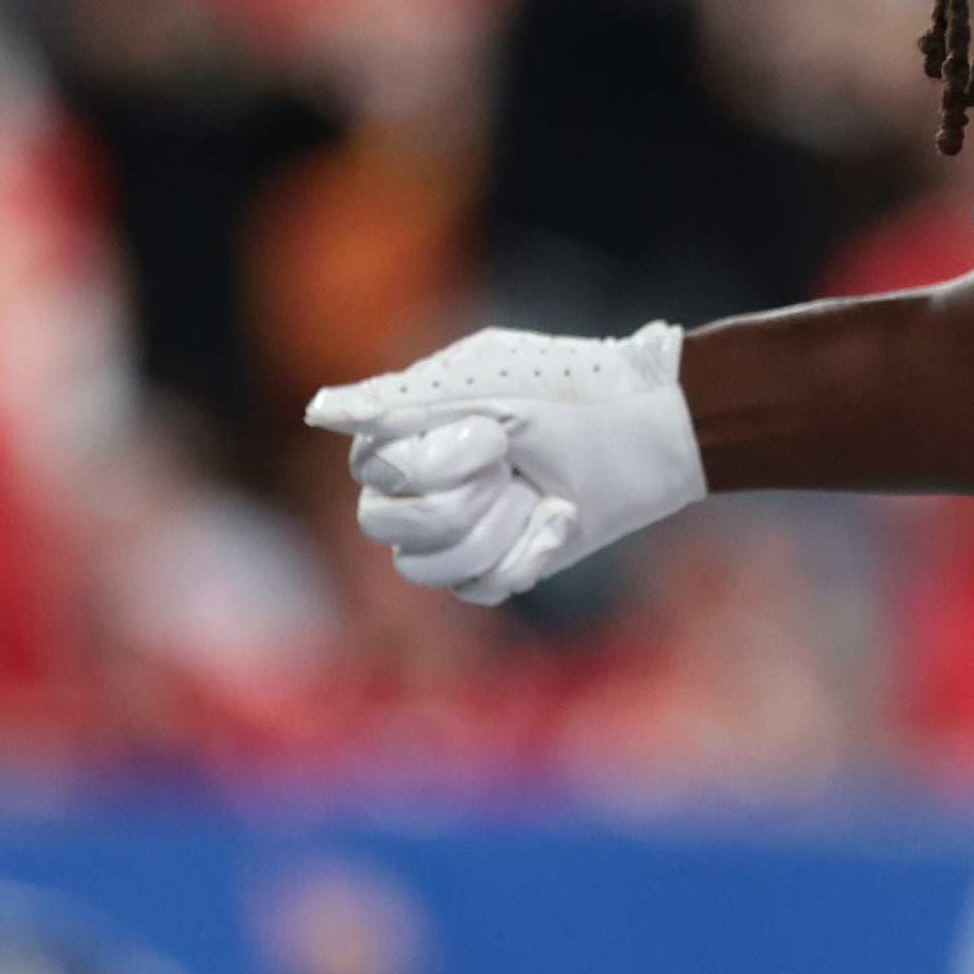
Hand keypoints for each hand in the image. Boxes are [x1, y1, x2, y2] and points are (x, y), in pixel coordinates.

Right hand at [306, 326, 706, 605]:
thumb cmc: (574, 390)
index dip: (428, 467)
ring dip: (492, 533)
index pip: (369, 470)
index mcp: (412, 425)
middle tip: (512, 470)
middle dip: (456, 505)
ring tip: (536, 499)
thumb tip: (317, 410)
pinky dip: (525, 557)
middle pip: (382, 525)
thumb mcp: (487, 384)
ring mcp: (463, 522)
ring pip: (423, 567)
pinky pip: (477, 588)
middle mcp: (426, 477)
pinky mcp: (503, 558)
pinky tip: (558, 521)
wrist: (656, 430)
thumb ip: (399, 403)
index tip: (493, 438)